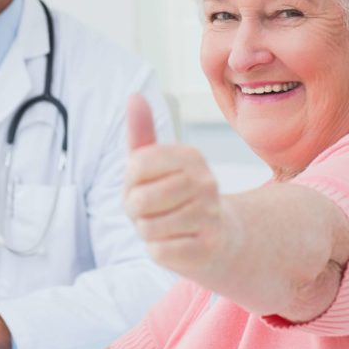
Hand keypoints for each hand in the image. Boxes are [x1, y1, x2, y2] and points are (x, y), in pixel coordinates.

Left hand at [124, 94, 233, 279]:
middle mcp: (206, 181)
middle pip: (139, 200)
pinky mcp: (208, 248)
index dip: (131, 182)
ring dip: (148, 232)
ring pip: (148, 228)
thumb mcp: (154, 164)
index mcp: (191, 156)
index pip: (136, 165)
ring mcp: (210, 215)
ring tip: (166, 226)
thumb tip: (134, 96)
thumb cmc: (174, 196)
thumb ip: (142, 133)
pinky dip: (158, 251)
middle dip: (136, 211)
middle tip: (154, 211)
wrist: (217, 237)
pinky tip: (176, 244)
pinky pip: (159, 252)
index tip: (147, 185)